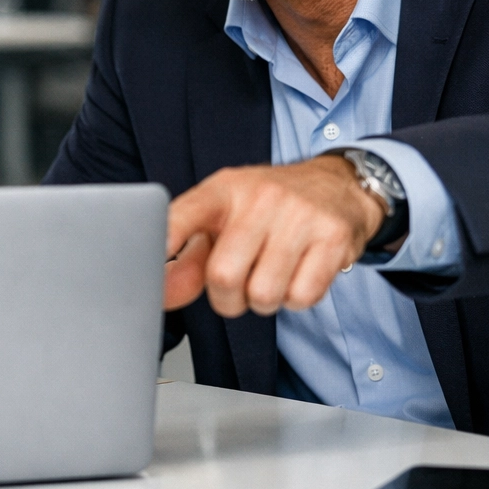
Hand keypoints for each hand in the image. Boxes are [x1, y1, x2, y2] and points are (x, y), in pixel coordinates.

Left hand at [164, 156, 386, 316]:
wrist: (337, 186)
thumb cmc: (269, 208)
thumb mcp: (224, 219)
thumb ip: (190, 258)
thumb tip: (162, 294)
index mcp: (223, 190)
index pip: (183, 215)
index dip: (164, 241)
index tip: (151, 261)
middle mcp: (260, 197)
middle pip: (223, 276)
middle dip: (227, 300)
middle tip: (238, 287)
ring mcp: (299, 215)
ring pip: (263, 294)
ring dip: (263, 302)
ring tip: (270, 276)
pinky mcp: (333, 237)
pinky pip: (302, 297)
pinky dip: (296, 299)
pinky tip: (298, 274)